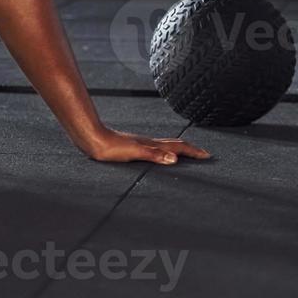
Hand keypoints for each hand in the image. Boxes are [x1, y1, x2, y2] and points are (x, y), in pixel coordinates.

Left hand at [79, 127, 210, 164]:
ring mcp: (139, 143)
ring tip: (184, 155)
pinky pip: (153, 149)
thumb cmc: (110, 147)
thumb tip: (175, 158)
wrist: (90, 139)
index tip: (207, 155)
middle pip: (173, 144)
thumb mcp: (134, 153)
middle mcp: (147, 142)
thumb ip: (154, 154)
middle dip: (189, 149)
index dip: (192, 151)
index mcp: (151, 144)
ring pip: (163, 146)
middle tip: (202, 154)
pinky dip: (162, 152)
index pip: (177, 147)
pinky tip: (155, 156)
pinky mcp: (130, 147)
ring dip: (176, 150)